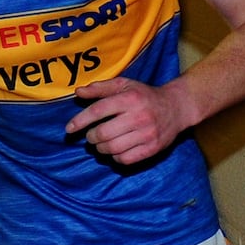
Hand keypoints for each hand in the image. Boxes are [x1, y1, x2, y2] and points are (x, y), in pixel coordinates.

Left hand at [65, 77, 190, 164]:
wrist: (176, 107)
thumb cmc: (144, 95)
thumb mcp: (124, 85)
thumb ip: (100, 88)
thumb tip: (78, 93)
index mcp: (130, 98)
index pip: (98, 111)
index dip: (80, 120)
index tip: (69, 128)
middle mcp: (139, 116)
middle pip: (104, 133)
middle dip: (91, 137)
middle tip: (91, 135)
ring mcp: (147, 134)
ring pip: (113, 148)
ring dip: (101, 148)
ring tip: (101, 142)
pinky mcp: (153, 148)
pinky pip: (125, 159)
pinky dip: (115, 157)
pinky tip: (115, 150)